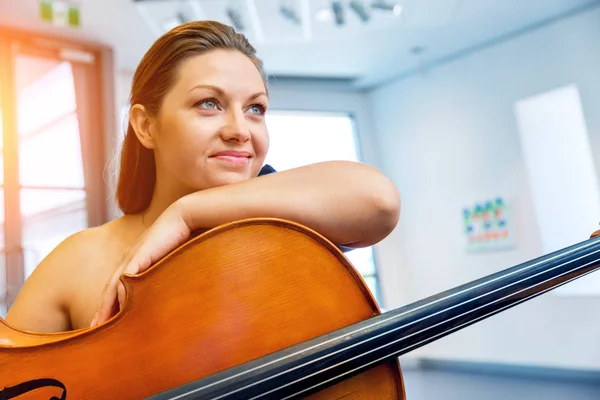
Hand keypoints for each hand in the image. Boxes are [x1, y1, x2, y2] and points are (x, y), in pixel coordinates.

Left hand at [90, 203, 191, 326]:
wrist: (183, 217)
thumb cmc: (180, 238)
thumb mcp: (167, 260)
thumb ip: (160, 274)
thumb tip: (163, 292)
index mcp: (134, 262)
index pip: (117, 287)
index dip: (109, 305)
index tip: (103, 323)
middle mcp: (128, 260)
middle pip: (110, 289)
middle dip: (101, 310)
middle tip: (93, 330)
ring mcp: (132, 258)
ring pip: (114, 286)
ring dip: (106, 306)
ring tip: (99, 324)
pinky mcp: (140, 256)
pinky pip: (126, 277)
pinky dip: (120, 292)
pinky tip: (118, 306)